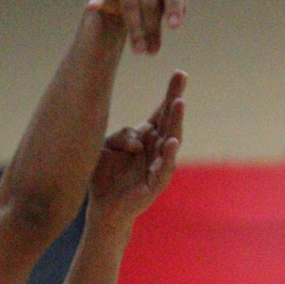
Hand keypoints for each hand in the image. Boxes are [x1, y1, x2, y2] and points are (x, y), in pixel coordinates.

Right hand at [88, 0, 185, 54]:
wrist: (116, 7)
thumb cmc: (145, 8)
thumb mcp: (163, 7)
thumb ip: (173, 7)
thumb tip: (178, 15)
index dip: (173, 4)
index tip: (173, 27)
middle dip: (151, 24)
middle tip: (152, 51)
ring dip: (134, 26)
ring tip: (138, 50)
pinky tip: (94, 6)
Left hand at [89, 71, 185, 222]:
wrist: (103, 210)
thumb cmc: (105, 178)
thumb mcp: (107, 148)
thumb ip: (121, 137)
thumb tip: (138, 140)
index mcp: (147, 138)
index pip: (161, 112)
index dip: (170, 93)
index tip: (179, 73)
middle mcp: (156, 149)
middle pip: (169, 121)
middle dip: (175, 100)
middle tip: (181, 78)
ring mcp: (158, 166)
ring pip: (171, 141)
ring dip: (176, 122)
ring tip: (179, 103)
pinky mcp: (155, 186)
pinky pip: (164, 169)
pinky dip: (169, 155)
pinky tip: (171, 141)